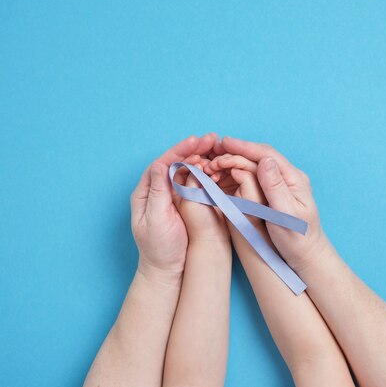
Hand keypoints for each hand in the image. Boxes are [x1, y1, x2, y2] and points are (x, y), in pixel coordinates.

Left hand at [130, 134, 218, 282]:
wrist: (168, 269)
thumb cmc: (158, 248)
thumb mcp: (155, 220)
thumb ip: (158, 193)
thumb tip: (159, 166)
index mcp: (145, 192)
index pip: (162, 164)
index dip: (178, 151)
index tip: (194, 142)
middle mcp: (158, 190)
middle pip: (175, 162)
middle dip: (193, 149)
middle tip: (212, 139)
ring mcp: (172, 196)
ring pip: (186, 170)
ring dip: (201, 157)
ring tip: (217, 147)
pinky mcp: (185, 203)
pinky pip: (194, 182)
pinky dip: (205, 172)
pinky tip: (216, 166)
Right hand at [215, 137, 328, 271]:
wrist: (305, 255)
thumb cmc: (298, 238)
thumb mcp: (287, 214)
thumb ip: (276, 187)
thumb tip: (265, 161)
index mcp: (294, 178)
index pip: (267, 155)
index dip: (245, 147)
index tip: (224, 143)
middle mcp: (287, 177)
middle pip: (259, 157)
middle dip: (236, 152)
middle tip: (213, 153)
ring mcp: (280, 184)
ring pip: (255, 165)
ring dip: (235, 162)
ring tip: (214, 163)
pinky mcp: (272, 193)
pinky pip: (253, 177)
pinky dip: (237, 173)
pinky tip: (224, 173)